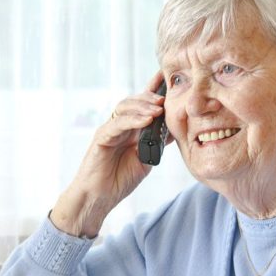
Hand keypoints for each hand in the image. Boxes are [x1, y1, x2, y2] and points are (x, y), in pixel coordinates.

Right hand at [50, 71, 166, 236]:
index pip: (143, 104)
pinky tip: (146, 120)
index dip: (154, 89)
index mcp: (131, 129)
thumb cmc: (120, 179)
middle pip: (134, 101)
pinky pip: (117, 123)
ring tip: (158, 108)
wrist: (100, 196)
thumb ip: (157, 143)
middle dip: (150, 96)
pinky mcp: (101, 137)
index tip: (168, 79)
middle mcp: (120, 125)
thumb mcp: (147, 159)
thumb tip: (175, 129)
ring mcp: (110, 129)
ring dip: (143, 106)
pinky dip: (133, 120)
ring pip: (124, 108)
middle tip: (166, 97)